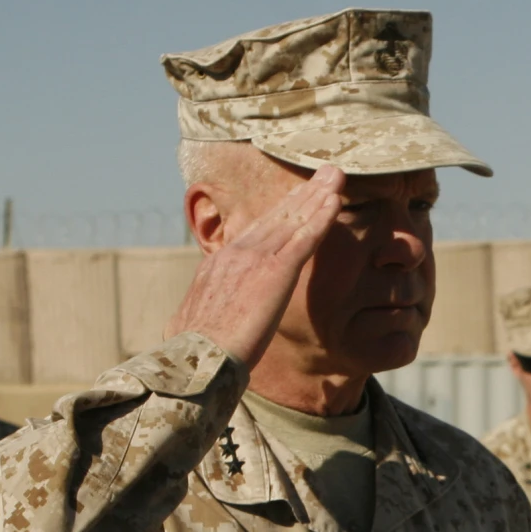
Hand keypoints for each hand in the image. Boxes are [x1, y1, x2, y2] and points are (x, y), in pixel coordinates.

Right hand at [165, 165, 346, 370]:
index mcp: (219, 265)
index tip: (299, 197)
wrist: (196, 358)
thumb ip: (206, 313)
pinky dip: (320, 217)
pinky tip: (336, 202)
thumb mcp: (194, 322)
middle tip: (325, 173)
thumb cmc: (194, 353)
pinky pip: (303, 239)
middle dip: (303, 193)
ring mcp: (255, 259)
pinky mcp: (273, 272)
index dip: (281, 212)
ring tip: (336, 176)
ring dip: (317, 196)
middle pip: (276, 216)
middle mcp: (236, 253)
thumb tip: (195, 322)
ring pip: (292, 219)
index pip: (256, 231)